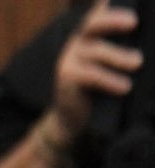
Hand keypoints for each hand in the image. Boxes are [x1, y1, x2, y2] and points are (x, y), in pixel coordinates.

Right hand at [47, 0, 144, 149]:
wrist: (76, 114)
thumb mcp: (117, 63)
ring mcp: (71, 56)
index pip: (102, 12)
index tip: (132, 11)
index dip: (110, 7)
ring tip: (137, 63)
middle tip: (134, 22)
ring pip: (96, 51)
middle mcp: (81, 39)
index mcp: (96, 31)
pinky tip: (125, 87)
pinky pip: (90, 74)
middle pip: (94, 23)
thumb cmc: (104, 85)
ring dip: (119, 56)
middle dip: (113, 19)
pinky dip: (109, 79)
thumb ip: (129, 49)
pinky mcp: (67, 76)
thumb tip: (144, 54)